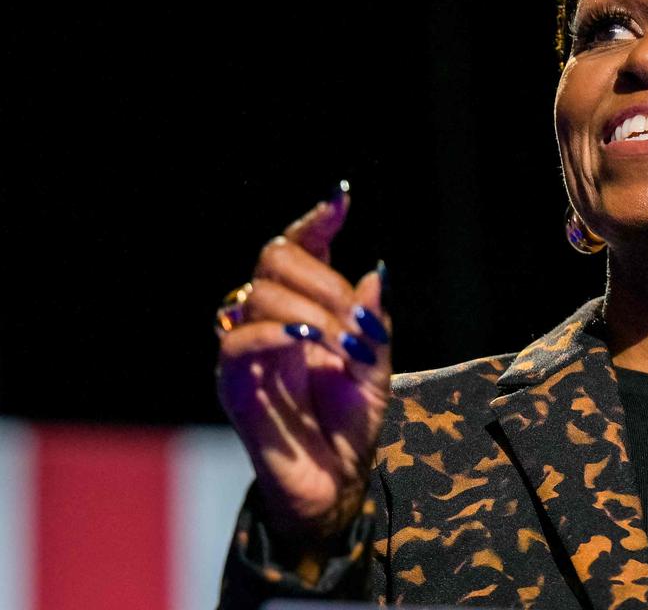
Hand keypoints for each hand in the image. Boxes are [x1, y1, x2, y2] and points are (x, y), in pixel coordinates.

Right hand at [214, 186, 391, 542]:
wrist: (336, 482)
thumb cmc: (352, 425)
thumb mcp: (378, 369)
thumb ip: (376, 324)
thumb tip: (377, 272)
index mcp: (306, 308)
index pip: (298, 248)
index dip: (315, 221)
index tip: (340, 200)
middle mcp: (271, 320)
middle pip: (276, 260)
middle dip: (324, 281)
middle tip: (356, 321)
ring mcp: (250, 350)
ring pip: (258, 294)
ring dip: (309, 311)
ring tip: (342, 345)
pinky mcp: (235, 384)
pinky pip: (238, 342)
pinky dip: (274, 333)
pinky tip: (305, 341)